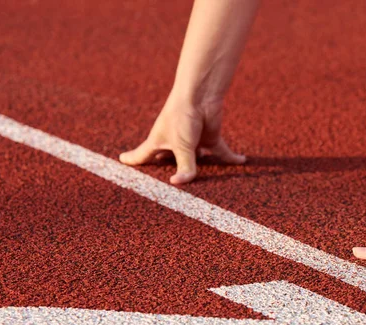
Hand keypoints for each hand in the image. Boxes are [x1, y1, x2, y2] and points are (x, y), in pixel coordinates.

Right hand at [119, 95, 245, 183]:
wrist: (201, 96)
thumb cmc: (182, 117)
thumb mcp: (182, 146)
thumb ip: (184, 167)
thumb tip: (179, 183)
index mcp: (158, 142)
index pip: (143, 155)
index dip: (132, 160)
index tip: (122, 161)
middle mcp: (174, 144)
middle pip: (170, 162)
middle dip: (168, 172)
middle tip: (165, 184)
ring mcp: (193, 143)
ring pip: (196, 162)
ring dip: (200, 171)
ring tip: (204, 187)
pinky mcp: (210, 139)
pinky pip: (223, 152)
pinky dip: (233, 157)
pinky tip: (243, 161)